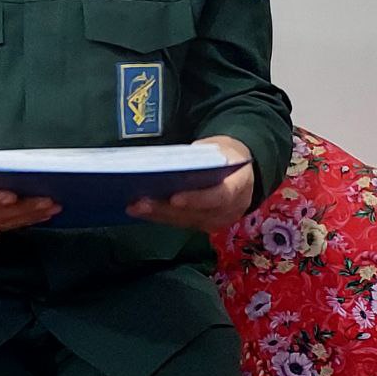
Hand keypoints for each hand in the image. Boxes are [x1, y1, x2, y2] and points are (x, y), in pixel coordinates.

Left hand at [126, 135, 253, 232]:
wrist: (242, 172)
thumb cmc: (225, 156)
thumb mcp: (216, 150)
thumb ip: (196, 159)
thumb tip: (164, 164)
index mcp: (238, 185)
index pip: (218, 196)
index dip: (196, 199)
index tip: (174, 198)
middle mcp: (231, 210)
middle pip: (195, 213)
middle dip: (165, 209)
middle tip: (140, 202)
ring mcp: (218, 221)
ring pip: (185, 221)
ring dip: (157, 214)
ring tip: (134, 206)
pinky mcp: (204, 225)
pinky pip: (182, 223)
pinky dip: (161, 216)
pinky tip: (142, 210)